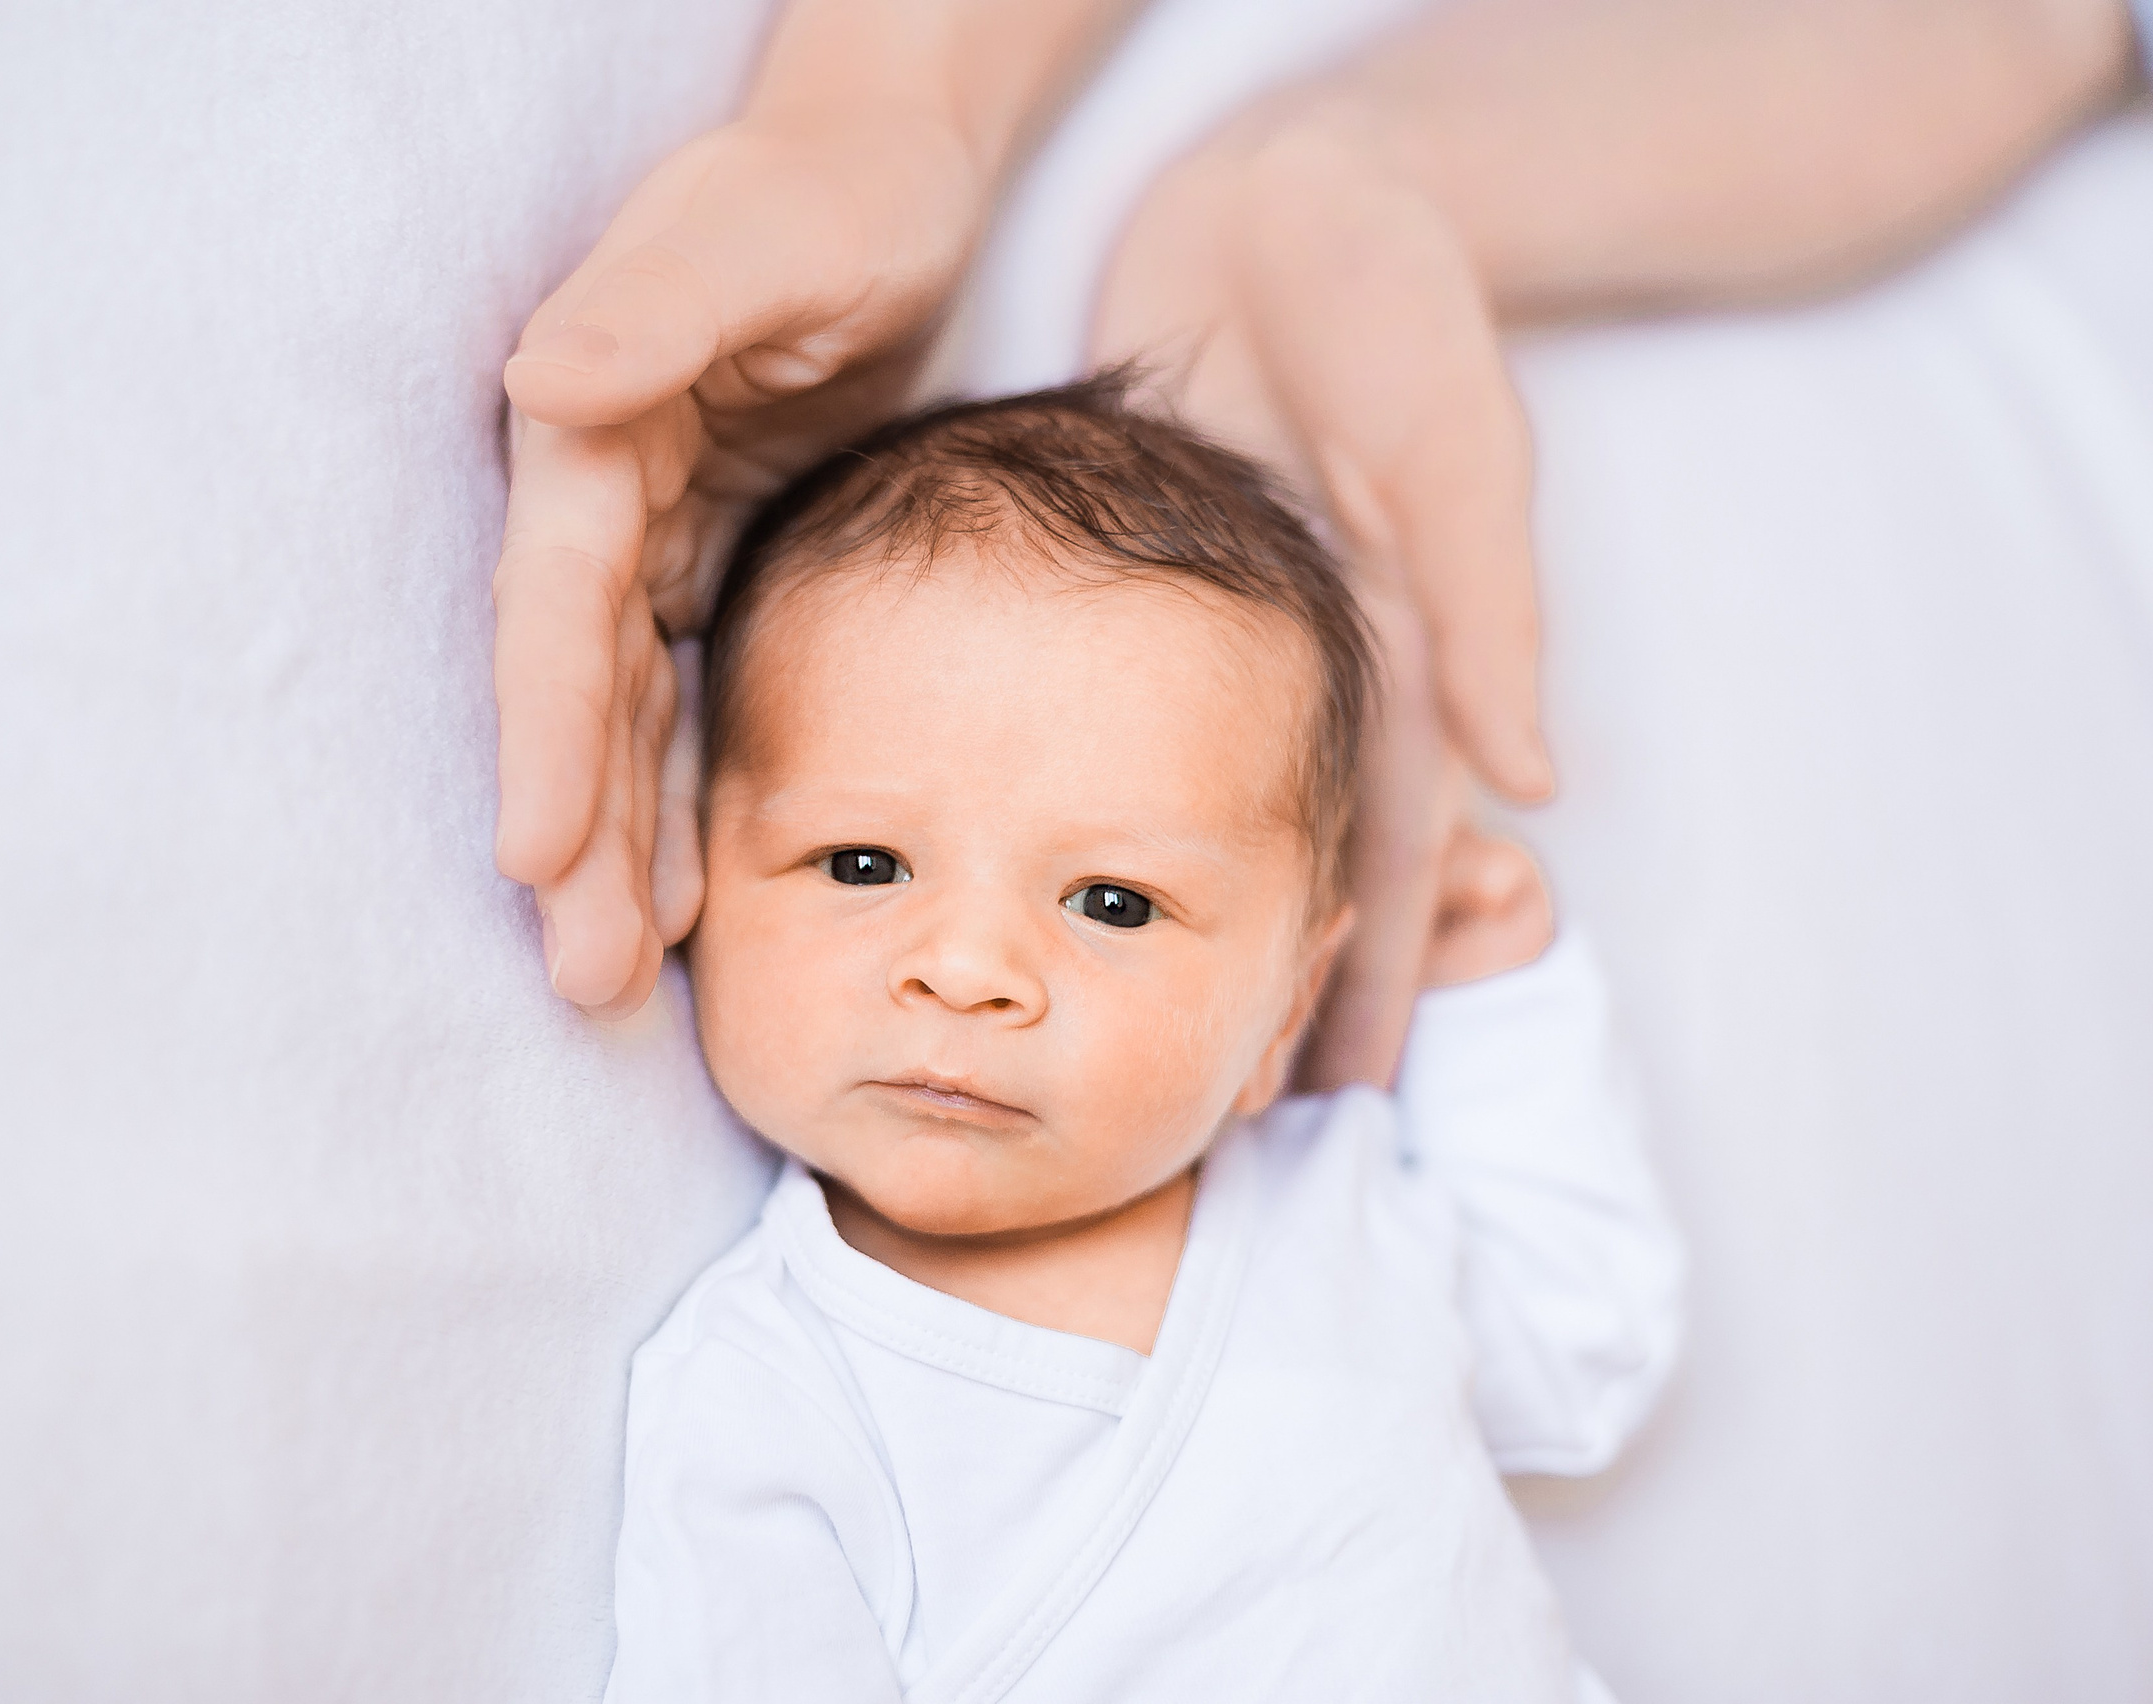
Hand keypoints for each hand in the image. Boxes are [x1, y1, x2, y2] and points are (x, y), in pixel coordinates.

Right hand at [495, 109, 985, 1016]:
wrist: (887, 174)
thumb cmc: (824, 192)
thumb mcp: (752, 236)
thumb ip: (651, 307)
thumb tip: (542, 385)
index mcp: (588, 433)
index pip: (556, 606)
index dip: (545, 732)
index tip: (532, 854)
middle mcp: (601, 499)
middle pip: (580, 692)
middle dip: (575, 838)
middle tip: (584, 979)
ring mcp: (654, 536)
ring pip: (628, 719)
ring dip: (619, 846)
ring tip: (618, 980)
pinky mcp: (713, 557)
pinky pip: (691, 699)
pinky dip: (683, 795)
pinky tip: (693, 899)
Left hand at [1093, 120, 1553, 1087]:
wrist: (1296, 199)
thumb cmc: (1400, 312)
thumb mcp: (1457, 452)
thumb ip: (1490, 609)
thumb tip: (1536, 779)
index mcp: (1401, 658)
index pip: (1386, 852)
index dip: (1368, 975)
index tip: (1331, 1103)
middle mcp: (1315, 664)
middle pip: (1287, 852)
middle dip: (1265, 979)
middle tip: (1206, 1119)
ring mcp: (1232, 628)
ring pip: (1199, 806)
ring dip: (1166, 915)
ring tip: (1113, 1024)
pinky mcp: (1157, 580)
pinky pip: (1119, 713)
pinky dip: (1091, 797)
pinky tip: (1032, 862)